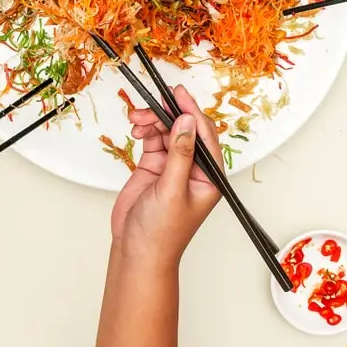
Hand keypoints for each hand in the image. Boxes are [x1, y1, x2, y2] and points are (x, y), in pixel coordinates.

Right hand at [112, 86, 222, 264]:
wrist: (136, 251)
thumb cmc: (161, 233)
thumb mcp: (172, 190)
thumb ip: (180, 154)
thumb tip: (187, 122)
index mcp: (210, 176)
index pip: (205, 136)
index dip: (193, 112)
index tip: (179, 94)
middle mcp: (194, 168)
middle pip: (186, 129)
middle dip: (169, 114)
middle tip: (153, 103)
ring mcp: (173, 166)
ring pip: (167, 131)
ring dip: (153, 120)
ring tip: (137, 120)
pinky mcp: (155, 167)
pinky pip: (153, 138)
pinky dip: (145, 130)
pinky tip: (137, 130)